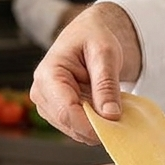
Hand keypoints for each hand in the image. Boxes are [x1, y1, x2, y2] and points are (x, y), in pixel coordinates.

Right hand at [29, 2, 141, 143]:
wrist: (86, 34)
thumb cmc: (93, 37)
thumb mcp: (105, 54)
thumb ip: (106, 84)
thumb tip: (111, 115)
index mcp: (48, 75)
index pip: (67, 112)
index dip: (91, 126)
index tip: (117, 129)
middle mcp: (41, 92)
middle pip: (70, 124)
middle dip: (97, 127)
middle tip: (123, 118)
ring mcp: (47, 105)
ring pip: (74, 130)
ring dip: (97, 126)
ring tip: (112, 107)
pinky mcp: (56, 112)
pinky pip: (77, 127)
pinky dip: (94, 124)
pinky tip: (104, 109)